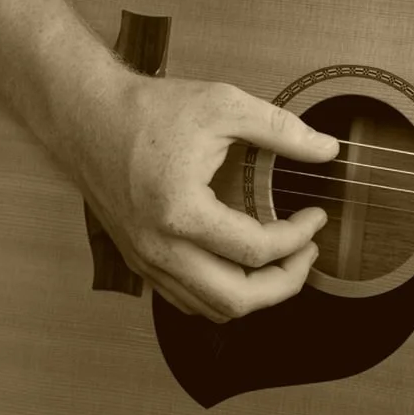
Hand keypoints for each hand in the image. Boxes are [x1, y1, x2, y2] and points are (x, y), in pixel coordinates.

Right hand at [61, 65, 340, 321]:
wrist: (85, 116)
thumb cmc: (148, 110)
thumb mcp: (224, 106)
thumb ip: (282, 129)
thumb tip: (328, 149)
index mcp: (181, 213)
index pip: (257, 251)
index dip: (299, 237)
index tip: (316, 217)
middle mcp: (159, 248)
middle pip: (236, 300)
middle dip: (285, 283)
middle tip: (308, 253)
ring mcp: (145, 260)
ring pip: (210, 308)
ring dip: (255, 294)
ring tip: (283, 260)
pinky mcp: (138, 260)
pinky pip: (186, 299)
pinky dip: (221, 293)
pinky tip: (242, 265)